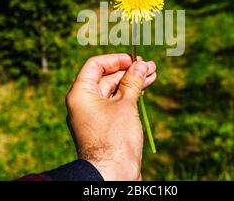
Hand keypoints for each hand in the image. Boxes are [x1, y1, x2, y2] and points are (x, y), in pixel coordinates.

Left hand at [65, 53, 156, 180]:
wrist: (112, 174)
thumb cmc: (115, 138)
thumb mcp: (126, 104)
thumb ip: (132, 82)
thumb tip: (141, 65)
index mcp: (80, 94)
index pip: (95, 65)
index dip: (115, 60)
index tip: (133, 59)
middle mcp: (84, 103)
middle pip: (106, 78)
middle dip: (129, 71)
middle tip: (149, 65)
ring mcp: (94, 115)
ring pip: (114, 91)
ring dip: (133, 82)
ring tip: (153, 73)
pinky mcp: (105, 125)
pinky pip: (116, 104)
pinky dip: (130, 96)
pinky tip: (145, 88)